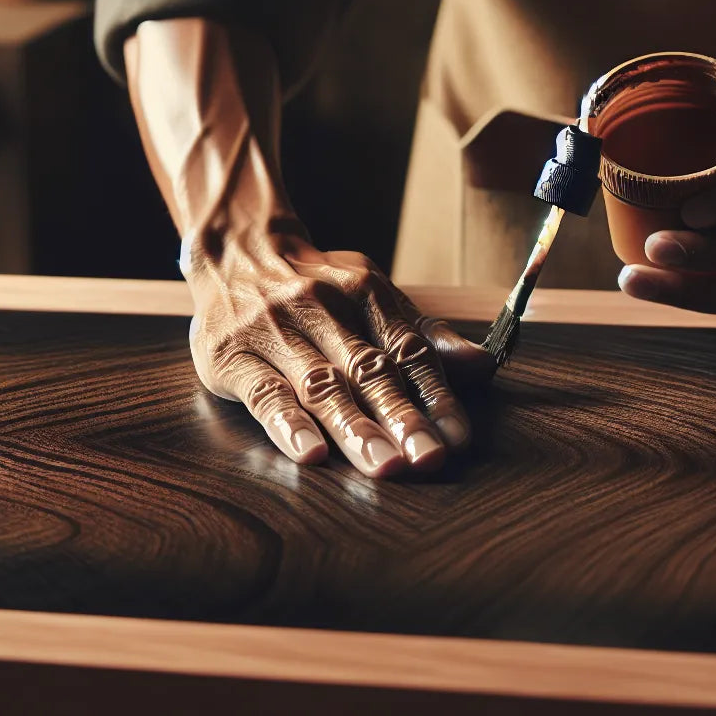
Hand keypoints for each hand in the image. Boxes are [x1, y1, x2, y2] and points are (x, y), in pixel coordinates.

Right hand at [185, 224, 489, 475]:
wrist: (234, 251)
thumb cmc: (313, 285)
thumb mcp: (370, 293)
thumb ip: (422, 334)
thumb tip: (481, 363)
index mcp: (363, 295)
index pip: (406, 351)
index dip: (435, 395)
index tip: (457, 438)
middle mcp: (322, 310)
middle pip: (369, 371)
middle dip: (403, 418)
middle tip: (429, 459)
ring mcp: (275, 332)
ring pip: (322, 385)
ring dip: (355, 428)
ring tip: (384, 464)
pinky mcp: (234, 357)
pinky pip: (265, 393)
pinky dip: (290, 424)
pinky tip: (311, 453)